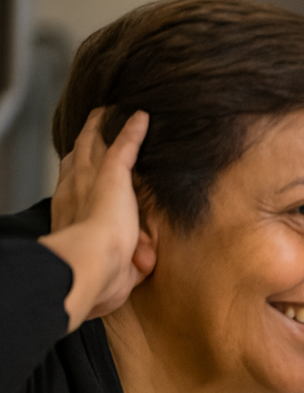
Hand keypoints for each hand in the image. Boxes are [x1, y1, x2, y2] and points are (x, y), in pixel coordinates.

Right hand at [39, 108, 149, 330]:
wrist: (88, 269)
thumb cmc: (95, 279)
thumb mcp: (115, 272)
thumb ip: (130, 264)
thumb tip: (144, 263)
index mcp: (70, 218)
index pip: (72, 190)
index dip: (76, 176)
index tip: (80, 168)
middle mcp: (74, 194)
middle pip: (77, 160)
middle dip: (84, 143)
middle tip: (90, 127)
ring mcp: (92, 181)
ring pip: (94, 145)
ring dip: (101, 128)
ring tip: (107, 112)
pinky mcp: (115, 176)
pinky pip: (126, 145)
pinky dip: (133, 130)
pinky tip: (142, 117)